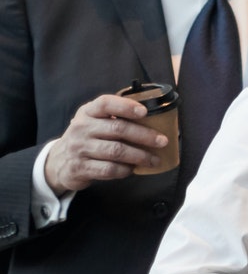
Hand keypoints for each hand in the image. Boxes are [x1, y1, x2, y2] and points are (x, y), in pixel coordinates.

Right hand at [44, 93, 170, 194]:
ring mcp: (79, 148)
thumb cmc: (87, 137)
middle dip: (144, 135)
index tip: (145, 112)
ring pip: (116, 151)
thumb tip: (156, 121)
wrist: (58, 161)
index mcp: (87, 112)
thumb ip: (116, 118)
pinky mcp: (80, 168)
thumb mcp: (94, 121)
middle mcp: (81, 128)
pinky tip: (133, 169)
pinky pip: (108, 169)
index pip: (105, 103)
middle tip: (162, 141)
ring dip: (140, 156)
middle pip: (118, 129)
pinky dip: (125, 170)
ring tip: (154, 160)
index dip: (126, 106)